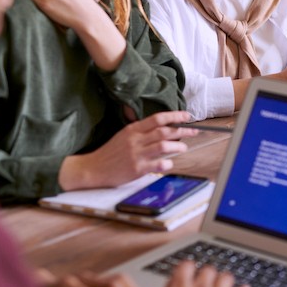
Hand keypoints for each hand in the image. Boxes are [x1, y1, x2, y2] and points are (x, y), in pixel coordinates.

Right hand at [58, 110, 197, 190]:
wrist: (92, 168)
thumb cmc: (110, 152)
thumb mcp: (123, 136)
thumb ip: (141, 131)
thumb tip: (163, 128)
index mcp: (132, 130)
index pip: (157, 119)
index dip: (174, 116)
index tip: (187, 116)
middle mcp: (135, 140)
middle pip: (164, 132)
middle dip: (182, 131)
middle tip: (193, 131)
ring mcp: (136, 155)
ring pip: (163, 146)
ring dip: (177, 146)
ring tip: (183, 147)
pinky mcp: (137, 169)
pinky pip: (158, 164)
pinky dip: (167, 163)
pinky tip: (169, 163)